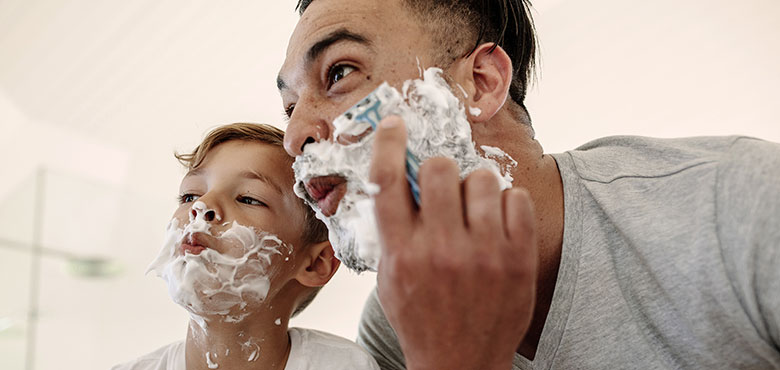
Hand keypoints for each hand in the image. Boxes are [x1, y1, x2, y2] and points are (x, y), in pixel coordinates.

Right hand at [370, 116, 538, 369]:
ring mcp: (484, 253)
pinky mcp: (519, 258)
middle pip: (441, 168)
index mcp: (402, 252)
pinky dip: (507, 202)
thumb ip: (394, 231)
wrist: (461, 363)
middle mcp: (441, 248)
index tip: (395, 125)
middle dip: (440, 170)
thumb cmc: (423, 319)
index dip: (390, 143)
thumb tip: (401, 180)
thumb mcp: (390, 278)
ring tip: (474, 211)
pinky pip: (518, 197)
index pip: (389, 180)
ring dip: (475, 187)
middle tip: (444, 187)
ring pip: (482, 178)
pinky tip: (498, 223)